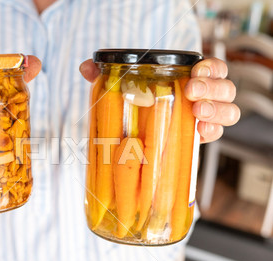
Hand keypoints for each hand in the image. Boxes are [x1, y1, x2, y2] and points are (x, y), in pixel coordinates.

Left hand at [79, 57, 239, 142]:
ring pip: (228, 111)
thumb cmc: (139, 102)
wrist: (138, 132)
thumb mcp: (123, 86)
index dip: (211, 68)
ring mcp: (203, 118)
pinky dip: (212, 132)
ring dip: (217, 111)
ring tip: (198, 113)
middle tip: (192, 93)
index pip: (213, 68)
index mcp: (190, 78)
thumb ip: (106, 74)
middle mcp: (202, 97)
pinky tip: (200, 132)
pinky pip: (216, 134)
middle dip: (212, 89)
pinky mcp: (198, 138)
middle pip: (225, 88)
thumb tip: (87, 67)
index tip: (195, 71)